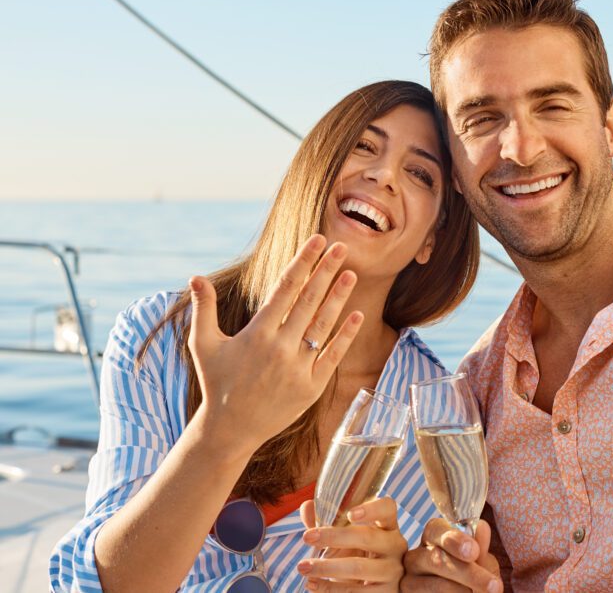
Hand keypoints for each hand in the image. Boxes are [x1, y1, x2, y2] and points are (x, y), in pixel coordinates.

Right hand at [187, 235, 363, 449]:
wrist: (230, 429)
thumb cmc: (217, 382)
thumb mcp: (203, 345)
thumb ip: (203, 309)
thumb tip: (195, 276)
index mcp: (257, 333)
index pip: (285, 288)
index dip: (303, 262)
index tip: (317, 242)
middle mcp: (279, 348)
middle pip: (309, 300)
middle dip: (326, 271)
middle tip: (341, 246)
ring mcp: (297, 368)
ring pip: (323, 325)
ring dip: (339, 297)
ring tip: (352, 273)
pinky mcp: (311, 387)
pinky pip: (333, 356)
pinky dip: (346, 335)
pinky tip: (358, 315)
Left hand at [297, 497, 406, 590]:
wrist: (375, 586)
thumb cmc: (359, 554)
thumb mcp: (347, 537)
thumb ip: (328, 521)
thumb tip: (307, 506)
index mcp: (388, 525)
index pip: (387, 509)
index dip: (372, 509)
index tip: (350, 513)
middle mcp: (394, 545)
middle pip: (367, 537)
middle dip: (334, 537)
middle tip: (307, 537)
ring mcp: (392, 570)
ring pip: (358, 568)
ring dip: (326, 568)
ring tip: (303, 567)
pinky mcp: (386, 592)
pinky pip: (355, 591)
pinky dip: (329, 588)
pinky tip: (312, 584)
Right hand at [401, 518, 501, 592]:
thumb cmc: (471, 577)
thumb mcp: (479, 561)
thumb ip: (479, 547)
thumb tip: (482, 527)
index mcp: (433, 538)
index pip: (435, 529)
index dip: (455, 539)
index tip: (474, 551)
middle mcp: (416, 557)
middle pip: (436, 559)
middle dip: (468, 573)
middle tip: (494, 585)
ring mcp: (410, 581)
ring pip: (436, 585)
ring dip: (464, 591)